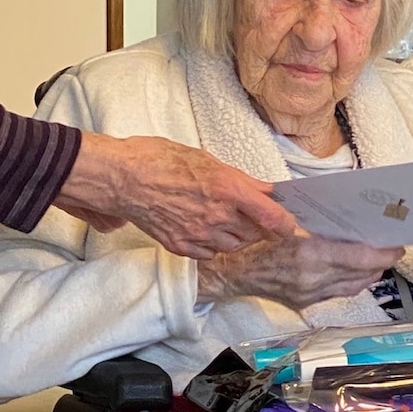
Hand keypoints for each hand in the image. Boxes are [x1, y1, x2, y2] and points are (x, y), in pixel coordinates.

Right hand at [53, 131, 301, 259]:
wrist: (120, 178)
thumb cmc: (158, 158)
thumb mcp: (205, 158)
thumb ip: (238, 179)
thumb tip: (264, 191)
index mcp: (228, 189)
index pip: (273, 218)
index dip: (287, 224)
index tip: (291, 224)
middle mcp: (217, 216)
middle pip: (255, 234)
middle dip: (259, 226)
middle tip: (254, 215)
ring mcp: (198, 235)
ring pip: (234, 246)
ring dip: (237, 236)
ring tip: (224, 219)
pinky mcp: (181, 247)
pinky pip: (209, 253)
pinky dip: (212, 244)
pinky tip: (203, 228)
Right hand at [197, 234, 404, 311]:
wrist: (230, 269)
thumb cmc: (254, 240)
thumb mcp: (286, 223)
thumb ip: (317, 224)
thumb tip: (348, 219)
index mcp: (308, 255)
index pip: (359, 257)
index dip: (383, 253)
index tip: (398, 246)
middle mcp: (312, 279)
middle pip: (361, 275)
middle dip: (381, 263)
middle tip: (392, 250)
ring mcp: (309, 294)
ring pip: (352, 287)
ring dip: (368, 274)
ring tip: (378, 260)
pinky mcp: (304, 303)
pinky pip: (337, 293)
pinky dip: (351, 282)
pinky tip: (354, 272)